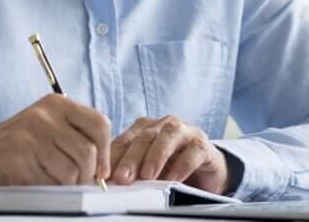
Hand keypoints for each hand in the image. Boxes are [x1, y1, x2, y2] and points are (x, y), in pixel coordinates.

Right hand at [0, 93, 110, 185]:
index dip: (105, 152)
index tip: (101, 170)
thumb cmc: (21, 143)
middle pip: (87, 153)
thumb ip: (76, 135)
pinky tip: (35, 179)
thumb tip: (104, 166)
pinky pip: (49, 184)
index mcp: (57, 104)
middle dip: (86, 175)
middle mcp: (45, 116)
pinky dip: (46, 189)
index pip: (99, 123)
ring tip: (51, 178)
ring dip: (64, 185)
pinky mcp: (19, 159)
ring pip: (70, 172)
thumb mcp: (50, 126)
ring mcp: (30, 136)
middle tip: (77, 182)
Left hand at [109, 116, 229, 194]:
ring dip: (156, 155)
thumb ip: (130, 171)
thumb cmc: (171, 168)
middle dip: (131, 157)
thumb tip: (107, 183)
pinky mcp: (203, 145)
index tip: (102, 176)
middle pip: (143, 137)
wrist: (205, 172)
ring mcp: (184, 132)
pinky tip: (174, 177)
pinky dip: (182, 164)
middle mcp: (162, 126)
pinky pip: (193, 150)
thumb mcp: (147, 170)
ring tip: (147, 175)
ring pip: (168, 136)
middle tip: (122, 177)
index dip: (112, 157)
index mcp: (144, 129)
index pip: (124, 140)